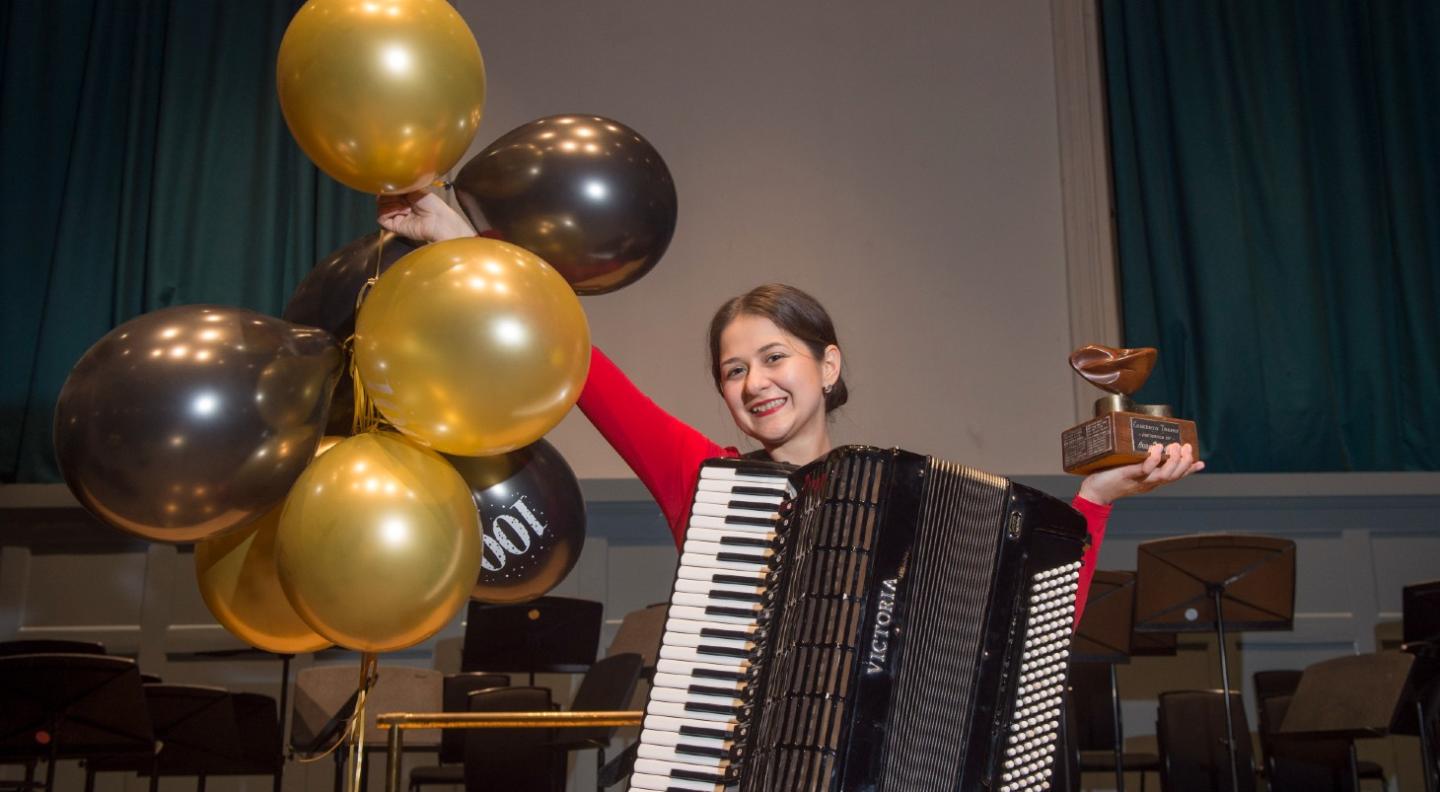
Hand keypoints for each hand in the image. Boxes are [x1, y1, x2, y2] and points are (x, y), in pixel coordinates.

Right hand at [377, 190, 474, 242]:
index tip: (390, 183)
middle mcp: (399, 206)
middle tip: (400, 196)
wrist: (437, 219)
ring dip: (390, 203)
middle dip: (389, 195)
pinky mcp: (394, 226)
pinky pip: (381, 218)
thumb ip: (401, 184)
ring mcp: (396, 216)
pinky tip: (400, 211)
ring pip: (380, 207)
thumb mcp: (415, 188)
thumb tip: (388, 180)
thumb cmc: (432, 204)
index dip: (387, 186)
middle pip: (382, 198)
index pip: (388, 190)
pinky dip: (387, 212)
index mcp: (404, 197)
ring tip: (404, 204)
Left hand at [1077, 442, 1203, 505]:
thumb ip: (1141, 462)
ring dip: (1173, 460)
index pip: (1175, 477)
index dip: (1189, 470)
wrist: (1094, 492)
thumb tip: (1149, 448)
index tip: (1201, 462)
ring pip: (1164, 474)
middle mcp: (1149, 483)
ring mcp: (1140, 480)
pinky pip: (1145, 469)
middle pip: (1174, 476)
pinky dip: (1153, 459)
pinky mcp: (1128, 475)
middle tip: (1186, 446)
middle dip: (1184, 462)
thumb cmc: (1111, 479)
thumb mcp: (1130, 471)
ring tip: (1175, 446)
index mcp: (1152, 482)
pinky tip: (1156, 448)